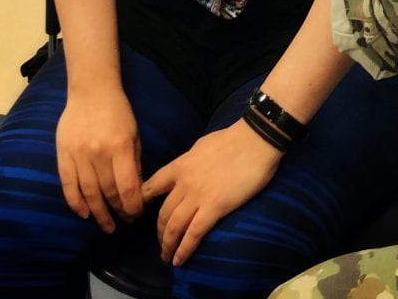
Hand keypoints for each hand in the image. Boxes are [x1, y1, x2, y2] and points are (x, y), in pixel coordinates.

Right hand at [56, 88, 143, 232]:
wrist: (91, 91)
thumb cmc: (118, 112)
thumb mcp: (133, 134)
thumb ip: (134, 161)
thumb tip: (136, 190)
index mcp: (120, 147)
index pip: (127, 186)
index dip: (133, 205)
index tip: (137, 215)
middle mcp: (98, 154)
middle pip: (108, 192)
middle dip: (119, 210)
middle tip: (125, 222)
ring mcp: (78, 155)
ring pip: (88, 193)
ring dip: (98, 213)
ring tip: (107, 226)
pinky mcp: (63, 155)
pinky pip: (68, 185)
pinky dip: (75, 203)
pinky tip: (84, 214)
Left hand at [141, 120, 281, 266]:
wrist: (255, 140)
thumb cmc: (232, 139)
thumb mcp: (201, 146)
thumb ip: (190, 162)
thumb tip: (187, 171)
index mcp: (179, 166)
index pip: (151, 187)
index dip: (143, 203)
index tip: (142, 214)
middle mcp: (183, 184)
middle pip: (162, 214)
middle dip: (159, 232)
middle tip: (161, 243)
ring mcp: (198, 197)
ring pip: (174, 227)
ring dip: (168, 245)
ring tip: (167, 256)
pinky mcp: (214, 208)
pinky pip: (193, 234)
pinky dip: (184, 250)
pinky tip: (179, 260)